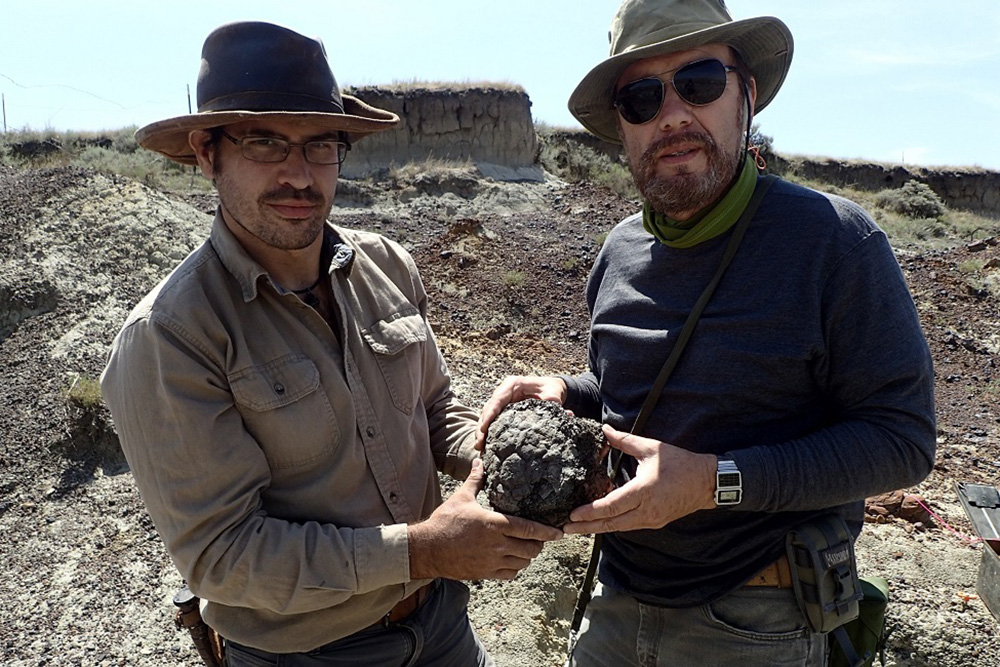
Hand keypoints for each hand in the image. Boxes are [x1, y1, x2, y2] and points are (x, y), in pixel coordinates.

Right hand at [408, 459, 562, 579]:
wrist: (427, 549)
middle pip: (531, 548)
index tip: (559, 532)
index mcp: (494, 524)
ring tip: (528, 548)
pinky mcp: (485, 573)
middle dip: (539, 544)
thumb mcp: (461, 498)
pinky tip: (513, 560)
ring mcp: (491, 561)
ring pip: (522, 563)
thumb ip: (475, 480)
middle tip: (541, 538)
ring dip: (528, 556)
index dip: (547, 531)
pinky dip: (515, 568)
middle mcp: (496, 545)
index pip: (529, 529)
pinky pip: (509, 574)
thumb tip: (480, 461)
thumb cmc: (444, 522)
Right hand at [475, 375, 566, 449]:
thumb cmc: (551, 389)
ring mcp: (502, 401)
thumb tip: (551, 405)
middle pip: (488, 409)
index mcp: (513, 384)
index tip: (484, 428)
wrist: (553, 388)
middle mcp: (504, 392)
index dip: (489, 414)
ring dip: (482, 431)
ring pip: (487, 416)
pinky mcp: (503, 410)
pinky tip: (486, 445)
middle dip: (482, 426)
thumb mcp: (553, 392)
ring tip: (479, 447)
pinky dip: (488, 432)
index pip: (497, 400)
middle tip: (479, 443)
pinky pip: (493, 421)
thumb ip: (551, 399)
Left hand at [562, 424, 716, 534]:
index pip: (610, 506)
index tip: (572, 515)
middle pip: (611, 523)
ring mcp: (651, 520)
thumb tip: (604, 430)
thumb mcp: (651, 448)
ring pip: (619, 527)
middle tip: (565, 528)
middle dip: (586, 527)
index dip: (589, 512)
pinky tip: (601, 521)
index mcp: (643, 491)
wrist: (707, 482)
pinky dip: (613, 524)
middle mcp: (646, 511)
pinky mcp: (655, 522)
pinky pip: (629, 526)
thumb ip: (625, 441)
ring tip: (578, 527)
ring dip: (598, 528)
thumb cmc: (680, 463)